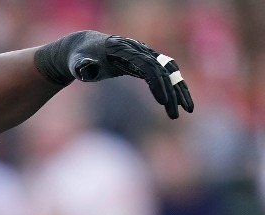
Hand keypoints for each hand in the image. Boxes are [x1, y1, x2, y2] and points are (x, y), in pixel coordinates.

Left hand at [35, 30, 193, 118]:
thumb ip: (81, 66)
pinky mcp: (144, 61)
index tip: (163, 102)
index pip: (147, 66)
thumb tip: (86, 68)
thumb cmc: (78, 58)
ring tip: (187, 110)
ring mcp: (143, 54)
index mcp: (124, 50)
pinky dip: (173, 86)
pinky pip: (164, 73)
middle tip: (176, 115)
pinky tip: (179, 101)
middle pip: (162, 70)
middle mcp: (138, 50)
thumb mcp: (76, 63)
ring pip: (169, 71)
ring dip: (179, 89)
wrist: (82, 48)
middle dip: (172, 92)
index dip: (157, 83)